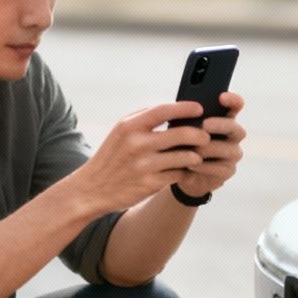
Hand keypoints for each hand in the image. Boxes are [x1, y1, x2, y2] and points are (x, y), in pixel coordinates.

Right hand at [69, 100, 210, 214]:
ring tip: (195, 155)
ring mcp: (144, 165)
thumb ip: (144, 119)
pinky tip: (183, 170)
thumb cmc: (112, 156)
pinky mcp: (150, 184)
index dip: (185, 108)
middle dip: (199, 135)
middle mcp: (137, 144)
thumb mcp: (120, 132)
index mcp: (130, 127)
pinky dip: (184, 172)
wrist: (92, 189)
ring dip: (195, 156)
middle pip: (181, 134)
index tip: (199, 108)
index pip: (164, 111)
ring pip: (184, 156)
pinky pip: (178, 174)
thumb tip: (175, 109)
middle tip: (206, 137)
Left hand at [175, 92, 247, 198]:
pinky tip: (192, 165)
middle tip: (204, 125)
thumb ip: (188, 118)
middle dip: (220, 125)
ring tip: (192, 149)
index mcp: (224, 118)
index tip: (221, 97)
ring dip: (209, 149)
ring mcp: (233, 153)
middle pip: (234, 127)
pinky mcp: (228, 171)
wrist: (182, 170)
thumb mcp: (182, 128)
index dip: (232, 100)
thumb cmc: (183, 143)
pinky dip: (205, 167)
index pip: (235, 105)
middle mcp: (233, 135)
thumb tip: (183, 108)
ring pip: (228, 149)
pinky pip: (220, 168)